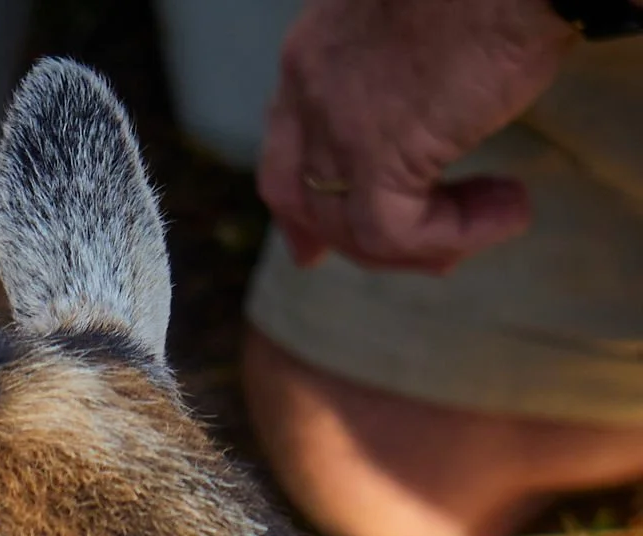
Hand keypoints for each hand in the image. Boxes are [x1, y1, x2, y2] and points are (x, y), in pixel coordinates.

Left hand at [258, 0, 576, 272]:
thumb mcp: (428, 23)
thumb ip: (406, 71)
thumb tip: (441, 109)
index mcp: (316, 48)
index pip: (283, 143)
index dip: (299, 204)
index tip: (311, 250)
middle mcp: (308, 86)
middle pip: (299, 193)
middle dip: (344, 241)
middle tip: (427, 257)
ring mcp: (333, 123)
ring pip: (351, 225)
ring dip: (431, 236)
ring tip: (502, 210)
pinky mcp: (375, 153)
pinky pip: (394, 232)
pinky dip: (451, 235)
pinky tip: (508, 211)